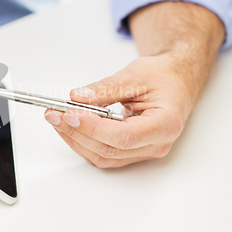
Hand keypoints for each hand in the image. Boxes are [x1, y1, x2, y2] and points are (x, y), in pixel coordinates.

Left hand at [45, 1, 224, 167]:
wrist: (176, 80)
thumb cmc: (164, 76)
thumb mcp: (135, 74)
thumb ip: (106, 88)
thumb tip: (77, 98)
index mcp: (165, 124)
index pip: (124, 136)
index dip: (93, 127)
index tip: (70, 112)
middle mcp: (156, 144)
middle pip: (109, 149)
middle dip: (77, 132)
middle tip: (54, 113)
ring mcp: (144, 151)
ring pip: (103, 156)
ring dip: (76, 138)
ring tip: (57, 118)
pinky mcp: (132, 150)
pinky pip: (104, 153)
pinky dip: (83, 141)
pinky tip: (70, 125)